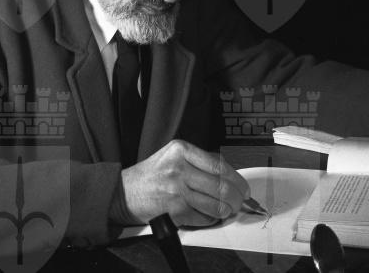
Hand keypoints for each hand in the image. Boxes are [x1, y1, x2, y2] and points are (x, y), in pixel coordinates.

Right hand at [121, 139, 249, 226]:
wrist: (124, 192)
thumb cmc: (151, 175)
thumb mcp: (172, 156)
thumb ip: (198, 162)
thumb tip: (229, 176)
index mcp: (181, 150)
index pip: (219, 165)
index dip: (237, 179)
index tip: (243, 187)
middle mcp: (179, 168)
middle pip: (221, 186)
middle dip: (236, 198)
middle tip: (239, 202)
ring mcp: (176, 190)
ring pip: (216, 204)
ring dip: (226, 211)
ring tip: (227, 210)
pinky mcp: (174, 210)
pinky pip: (203, 217)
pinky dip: (211, 219)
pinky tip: (209, 215)